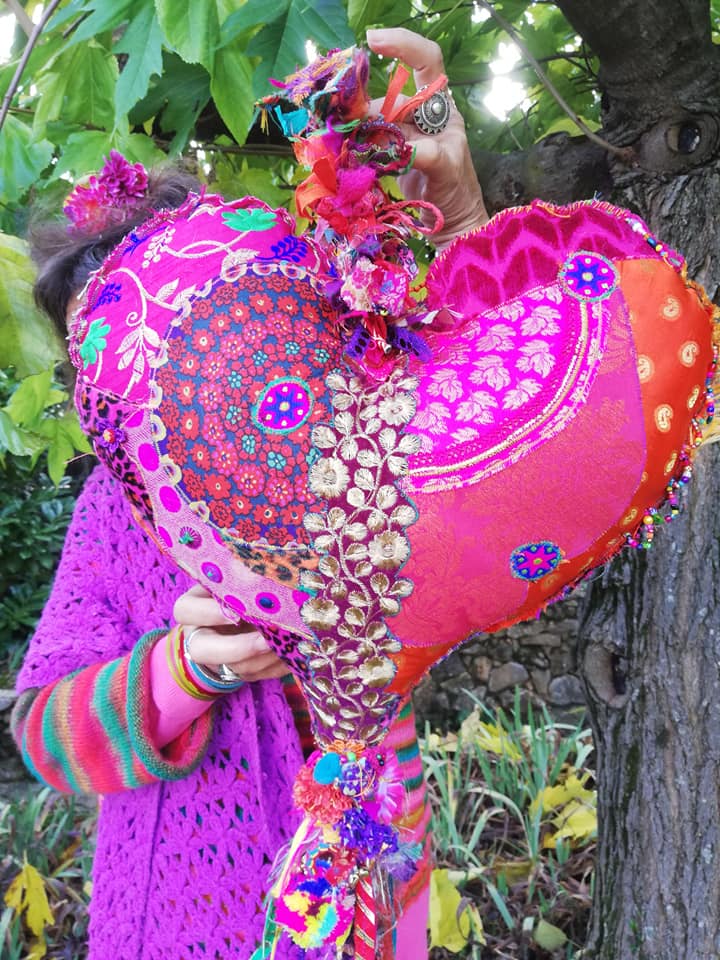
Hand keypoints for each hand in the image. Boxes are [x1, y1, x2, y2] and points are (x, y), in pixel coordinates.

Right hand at [173, 585, 287, 681]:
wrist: (248, 612)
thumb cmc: (239, 587)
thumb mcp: (236, 578)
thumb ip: (241, 577)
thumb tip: (259, 574)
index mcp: (192, 607)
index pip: (185, 611)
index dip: (209, 613)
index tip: (237, 612)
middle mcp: (199, 635)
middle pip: (202, 651)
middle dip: (238, 648)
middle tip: (266, 640)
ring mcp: (218, 659)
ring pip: (235, 667)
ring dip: (264, 658)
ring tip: (289, 642)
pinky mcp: (240, 672)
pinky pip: (256, 675)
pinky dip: (276, 665)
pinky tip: (293, 652)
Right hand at [366, 27, 488, 249]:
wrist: (452, 226)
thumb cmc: (458, 195)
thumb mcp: (446, 170)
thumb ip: (425, 153)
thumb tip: (397, 145)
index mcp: (441, 109)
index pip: (426, 62)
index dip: (402, 46)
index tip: (373, 41)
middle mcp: (421, 116)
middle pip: (389, 96)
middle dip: (366, 106)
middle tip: (345, 122)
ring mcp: (404, 136)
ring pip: (374, 119)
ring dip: (357, 129)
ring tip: (342, 143)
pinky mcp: (390, 155)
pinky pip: (368, 142)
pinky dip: (356, 146)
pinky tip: (345, 152)